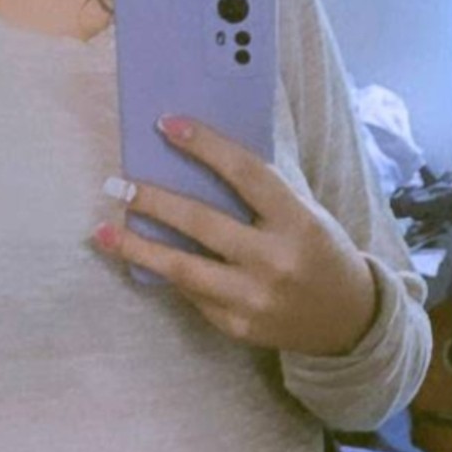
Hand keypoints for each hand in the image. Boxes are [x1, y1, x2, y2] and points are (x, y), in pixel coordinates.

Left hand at [91, 115, 378, 355]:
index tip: (166, 125)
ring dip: (137, 248)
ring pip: (183, 269)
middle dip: (153, 201)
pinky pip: (191, 294)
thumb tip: (193, 163)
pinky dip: (166, 273)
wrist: (348, 320)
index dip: (205, 146)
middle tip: (118, 184)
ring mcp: (254, 298)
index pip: (246, 173)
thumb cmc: (319, 252)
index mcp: (298, 221)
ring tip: (103, 231)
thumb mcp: (304, 215)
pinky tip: (142, 258)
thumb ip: (260, 196)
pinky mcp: (237, 326)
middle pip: (202, 223)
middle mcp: (275, 260)